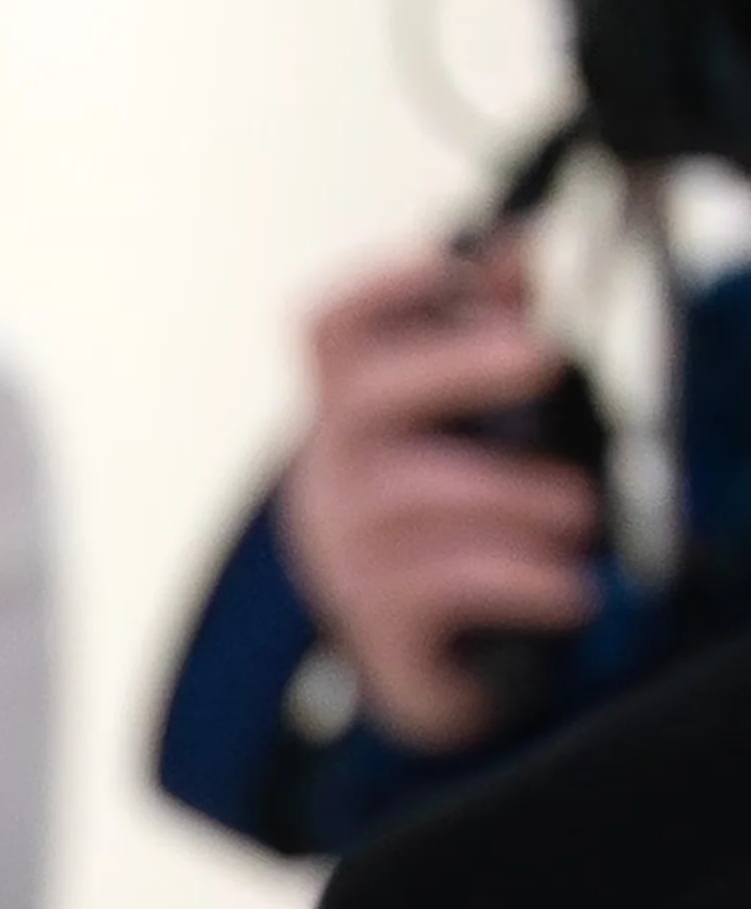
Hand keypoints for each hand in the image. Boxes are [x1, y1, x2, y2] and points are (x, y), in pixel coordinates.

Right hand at [272, 236, 601, 752]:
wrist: (434, 663)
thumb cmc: (459, 526)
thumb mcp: (476, 426)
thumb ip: (495, 335)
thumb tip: (523, 244)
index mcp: (353, 414)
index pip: (327, 334)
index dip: (374, 291)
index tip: (441, 262)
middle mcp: (332, 475)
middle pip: (361, 399)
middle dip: (455, 366)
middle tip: (544, 355)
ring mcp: (343, 552)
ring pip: (412, 497)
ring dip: (513, 495)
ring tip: (582, 513)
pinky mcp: (376, 624)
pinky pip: (438, 586)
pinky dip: (517, 579)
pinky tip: (570, 587)